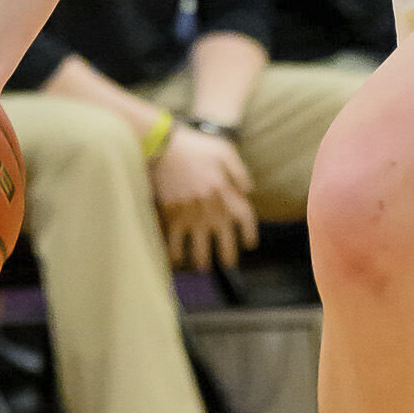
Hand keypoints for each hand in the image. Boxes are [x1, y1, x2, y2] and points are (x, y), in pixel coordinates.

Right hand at [151, 124, 258, 272]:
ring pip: (199, 247)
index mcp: (226, 192)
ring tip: (202, 266)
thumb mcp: (225, 151)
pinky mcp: (171, 214)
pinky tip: (176, 258)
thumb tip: (248, 191)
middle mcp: (211, 208)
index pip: (245, 219)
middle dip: (227, 255)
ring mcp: (191, 214)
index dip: (249, 233)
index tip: (249, 243)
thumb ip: (240, 172)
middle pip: (225, 240)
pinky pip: (174, 240)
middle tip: (227, 263)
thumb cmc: (195, 146)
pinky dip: (175, 252)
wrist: (164, 146)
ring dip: (202, 260)